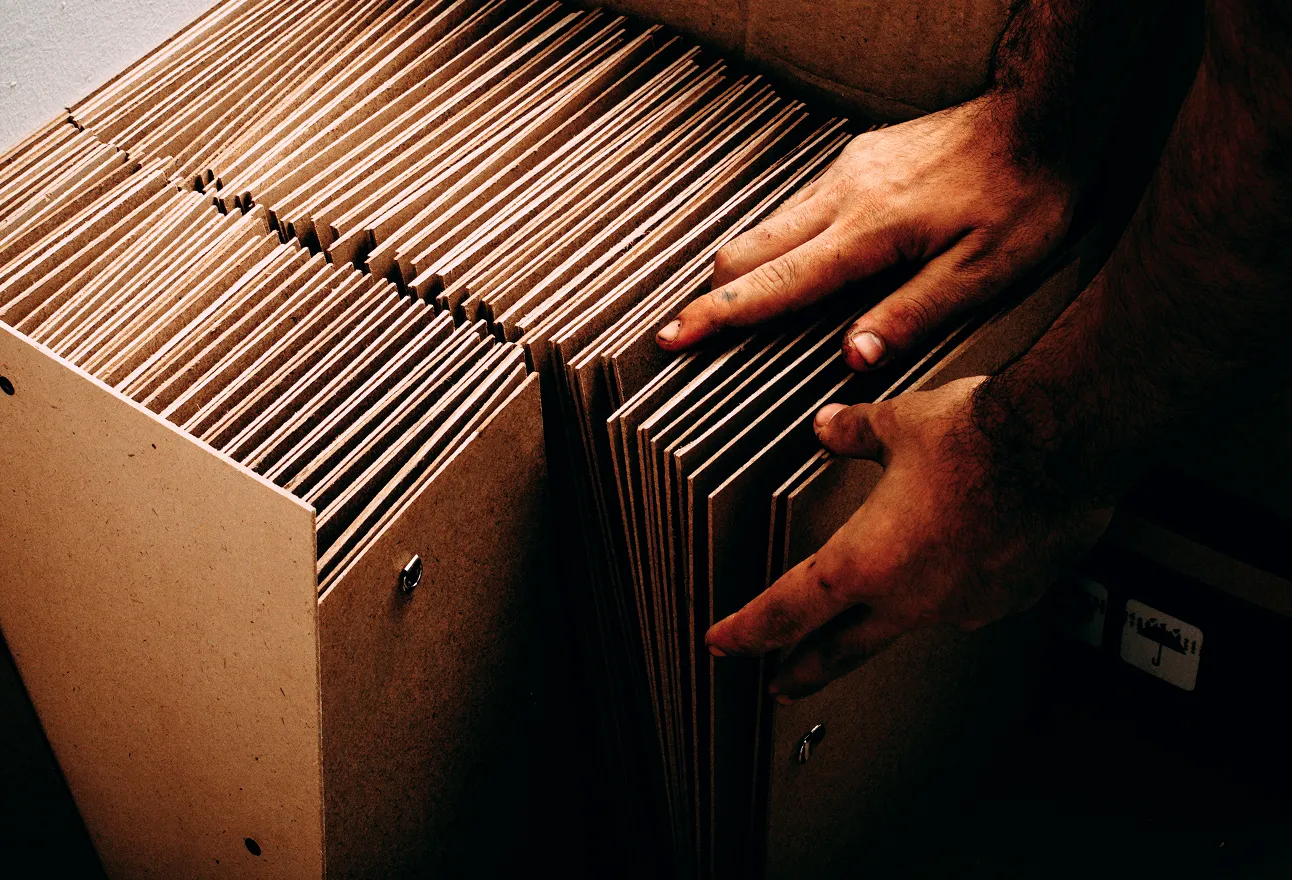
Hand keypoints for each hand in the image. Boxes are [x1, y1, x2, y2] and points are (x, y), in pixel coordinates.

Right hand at [657, 98, 1075, 369]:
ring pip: (765, 226)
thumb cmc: (1024, 196)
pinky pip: (795, 208)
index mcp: (870, 231)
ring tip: (734, 309)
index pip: (775, 282)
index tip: (675, 335)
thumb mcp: (985, 271)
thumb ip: (914, 313)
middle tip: (689, 331)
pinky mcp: (854, 161)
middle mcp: (843, 195)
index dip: (719, 315)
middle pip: (746, 249)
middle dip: (714, 295)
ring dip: (743, 270)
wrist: (1041, 115)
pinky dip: (776, 244)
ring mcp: (845, 173)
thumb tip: (854, 356)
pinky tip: (792, 265)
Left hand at [704, 377, 1111, 700]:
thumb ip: (852, 434)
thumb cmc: (978, 435)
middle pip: (839, 648)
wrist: (1066, 440)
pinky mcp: (1009, 598)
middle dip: (803, 668)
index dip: (748, 631)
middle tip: (781, 685)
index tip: (724, 645)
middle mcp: (910, 597)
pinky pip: (964, 601)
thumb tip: (828, 428)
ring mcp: (963, 605)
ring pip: (905, 624)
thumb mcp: (895, 423)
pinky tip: (954, 564)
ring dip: (880, 623)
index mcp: (864, 561)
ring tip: (871, 610)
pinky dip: (946, 589)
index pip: (787, 611)